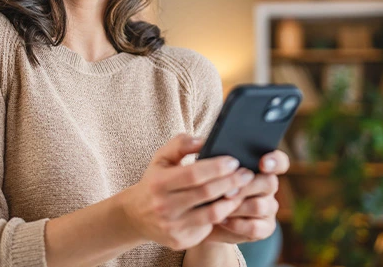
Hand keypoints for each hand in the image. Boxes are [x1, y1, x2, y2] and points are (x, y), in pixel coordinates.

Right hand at [119, 134, 255, 250]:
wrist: (135, 216)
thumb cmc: (154, 182)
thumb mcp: (161, 158)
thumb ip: (181, 144)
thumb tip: (204, 140)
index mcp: (159, 183)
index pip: (193, 174)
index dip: (216, 167)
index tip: (233, 161)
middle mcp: (164, 207)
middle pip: (206, 193)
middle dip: (231, 182)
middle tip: (247, 174)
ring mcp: (173, 226)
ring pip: (212, 214)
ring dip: (232, 200)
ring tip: (243, 189)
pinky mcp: (181, 241)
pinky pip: (209, 227)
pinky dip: (223, 216)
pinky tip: (231, 205)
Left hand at [198, 150, 289, 244]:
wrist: (205, 217)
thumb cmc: (209, 185)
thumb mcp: (212, 171)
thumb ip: (217, 160)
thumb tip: (210, 151)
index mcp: (261, 167)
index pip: (279, 161)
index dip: (275, 161)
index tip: (263, 163)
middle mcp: (268, 186)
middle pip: (269, 183)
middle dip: (247, 187)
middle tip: (226, 191)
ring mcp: (269, 207)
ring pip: (260, 206)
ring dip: (237, 207)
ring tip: (218, 206)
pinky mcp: (265, 228)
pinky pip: (255, 227)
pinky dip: (236, 224)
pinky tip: (222, 219)